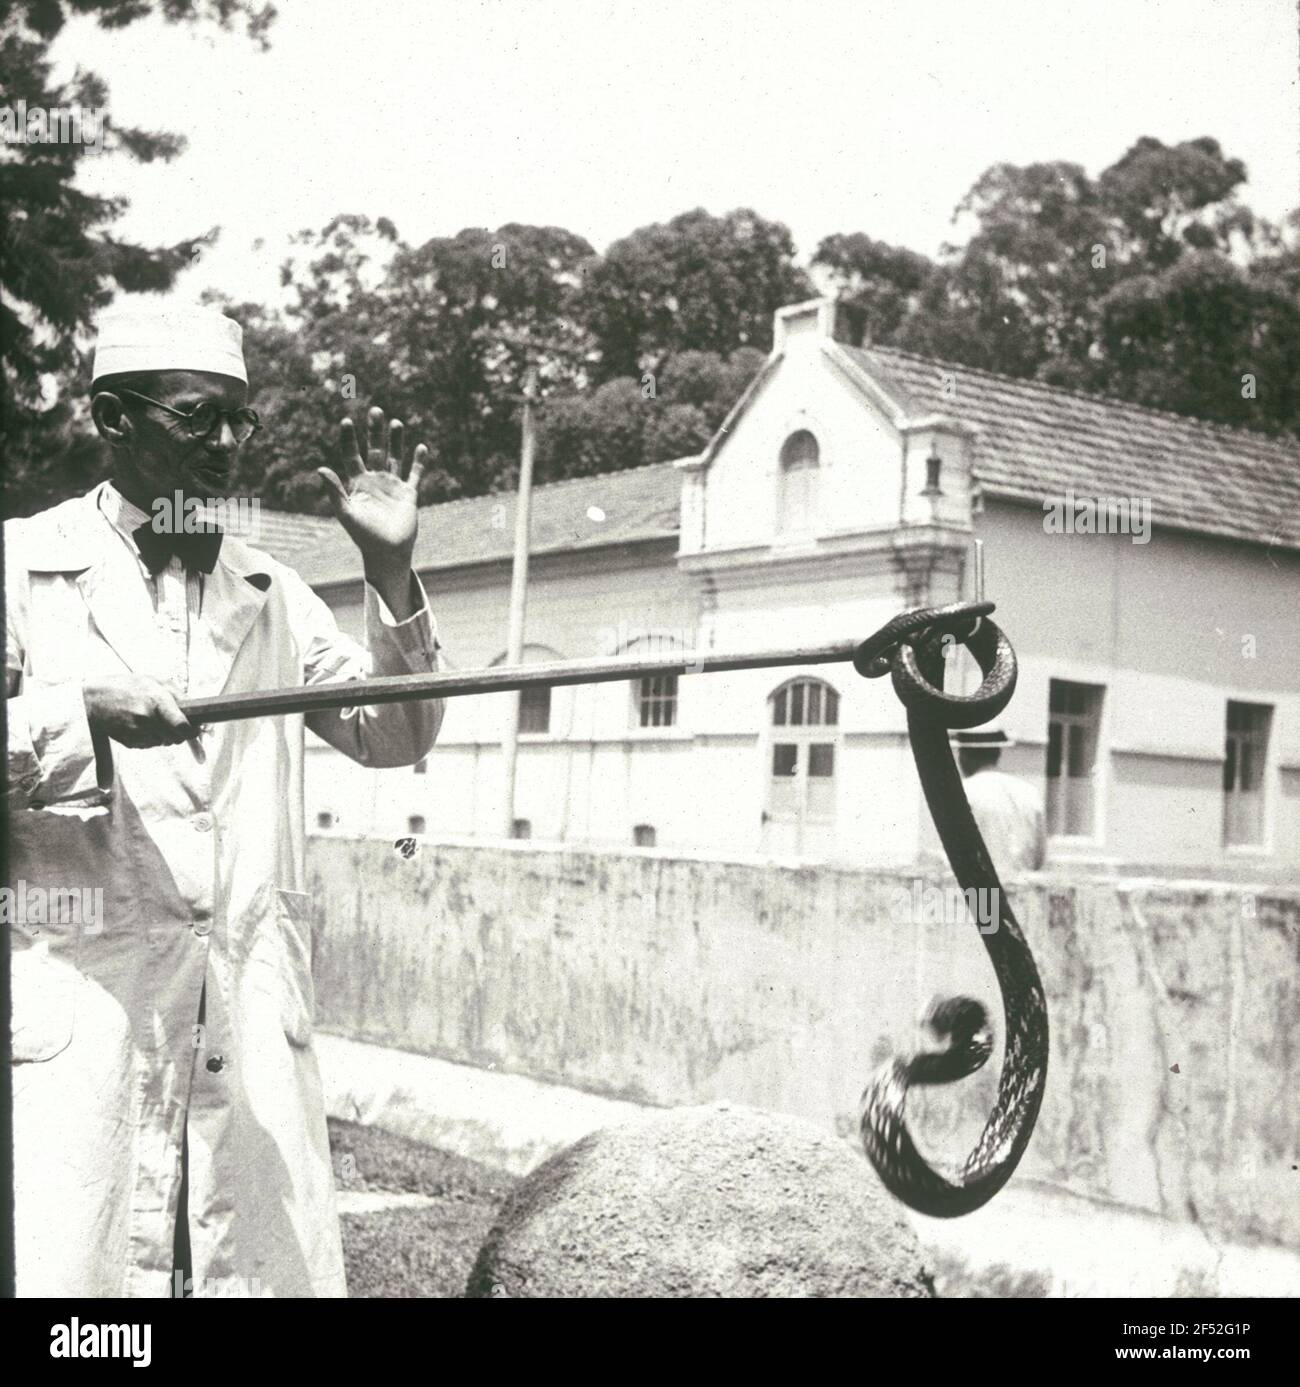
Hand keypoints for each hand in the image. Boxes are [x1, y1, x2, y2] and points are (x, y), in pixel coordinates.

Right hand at [83, 674, 195, 748]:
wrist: (92, 699)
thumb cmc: (128, 686)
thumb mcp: (155, 681)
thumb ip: (179, 695)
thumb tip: (198, 714)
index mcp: (157, 700)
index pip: (183, 726)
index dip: (193, 732)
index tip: (195, 730)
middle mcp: (147, 718)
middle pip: (176, 738)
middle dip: (179, 733)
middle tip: (171, 721)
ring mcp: (137, 732)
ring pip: (164, 742)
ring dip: (164, 735)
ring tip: (150, 718)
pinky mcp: (129, 742)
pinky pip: (150, 745)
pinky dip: (151, 738)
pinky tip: (140, 725)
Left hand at [316, 407, 427, 564]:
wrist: (387, 552)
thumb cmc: (363, 535)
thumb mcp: (346, 512)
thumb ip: (335, 491)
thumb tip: (320, 469)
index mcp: (358, 482)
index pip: (352, 454)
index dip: (349, 438)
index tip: (347, 421)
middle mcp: (375, 480)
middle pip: (375, 449)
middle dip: (375, 431)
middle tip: (376, 410)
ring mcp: (392, 485)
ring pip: (395, 457)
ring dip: (396, 440)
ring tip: (396, 422)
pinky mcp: (408, 493)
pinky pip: (414, 473)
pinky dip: (418, 461)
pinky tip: (421, 447)